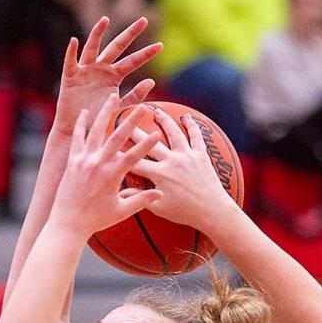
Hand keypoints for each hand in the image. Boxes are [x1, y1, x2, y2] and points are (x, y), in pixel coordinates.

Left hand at [49, 95, 161, 238]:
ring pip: (96, 131)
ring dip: (105, 113)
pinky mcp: (73, 161)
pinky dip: (82, 125)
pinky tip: (86, 113)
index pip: (134, 156)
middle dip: (131, 121)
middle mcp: (98, 164)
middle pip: (117, 137)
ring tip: (113, 97)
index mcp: (112, 177)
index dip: (147, 144)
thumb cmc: (96, 220)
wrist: (68, 224)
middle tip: (142, 106)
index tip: (157, 133)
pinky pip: (77, 138)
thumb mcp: (121, 212)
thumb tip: (160, 193)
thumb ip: (140, 200)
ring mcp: (84, 160)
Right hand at [54, 16, 161, 137]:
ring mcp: (86, 70)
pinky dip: (71, 52)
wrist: (78, 131)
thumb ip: (134, 97)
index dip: (146, 54)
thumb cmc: (98, 120)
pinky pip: (71, 62)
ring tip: (105, 19)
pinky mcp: (70, 77)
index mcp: (114, 76)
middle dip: (130, 34)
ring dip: (97, 33)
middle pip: (117, 47)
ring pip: (92, 48)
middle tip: (144, 21)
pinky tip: (74, 41)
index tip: (160, 46)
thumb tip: (151, 81)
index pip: (133, 62)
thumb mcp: (119, 108)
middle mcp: (101, 68)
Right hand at [132, 106, 234, 232]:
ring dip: (163, 120)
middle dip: (136, 130)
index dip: (120, 154)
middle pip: (150, 142)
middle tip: (126, 117)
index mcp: (160, 174)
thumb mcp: (159, 209)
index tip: (109, 145)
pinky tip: (186, 117)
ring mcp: (187, 156)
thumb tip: (121, 191)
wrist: (212, 211)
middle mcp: (172, 161)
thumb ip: (140, 197)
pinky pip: (196, 136)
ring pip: (173, 133)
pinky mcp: (201, 155)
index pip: (135, 162)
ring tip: (155, 110)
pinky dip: (192, 125)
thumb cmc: (184, 212)